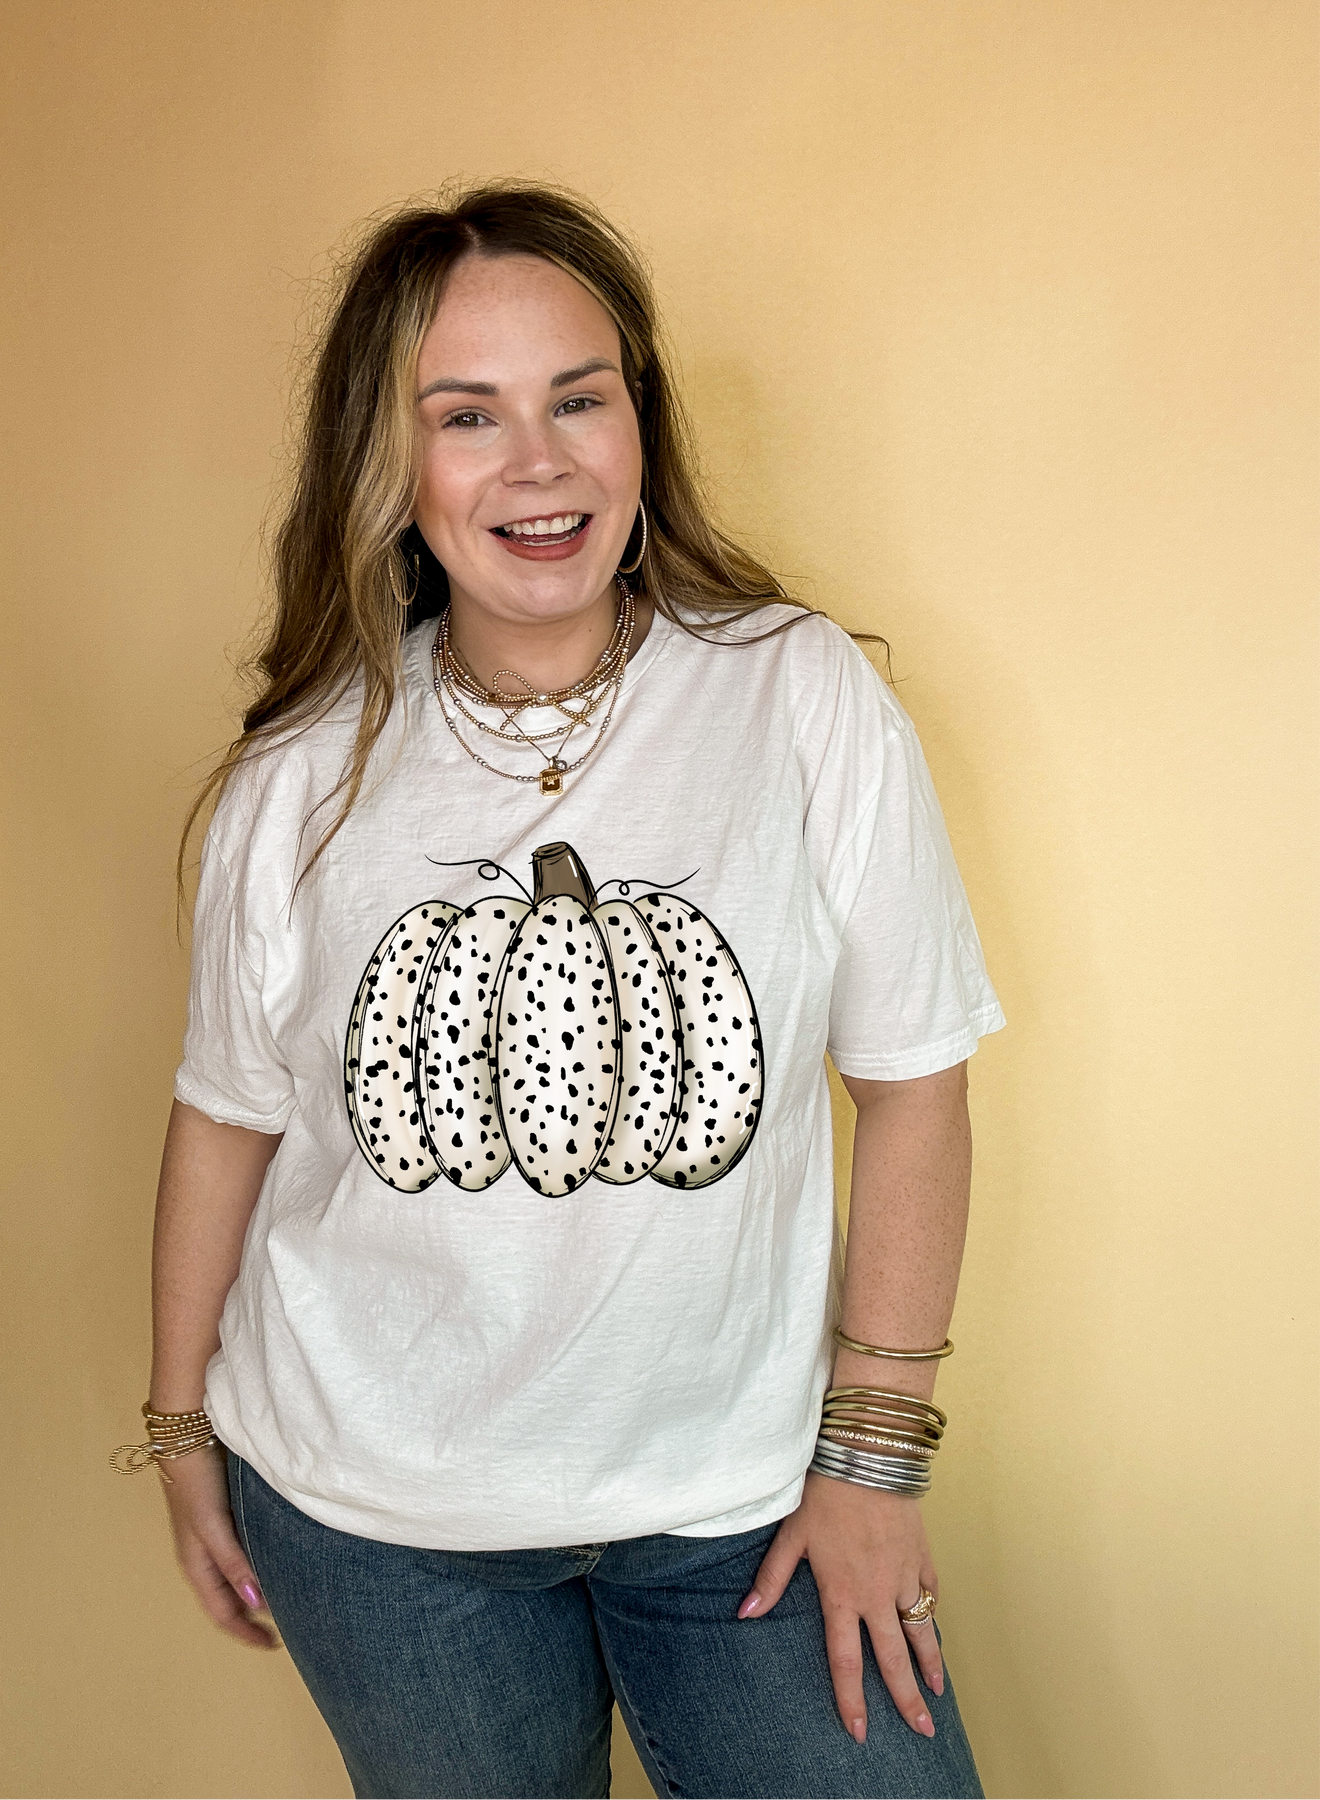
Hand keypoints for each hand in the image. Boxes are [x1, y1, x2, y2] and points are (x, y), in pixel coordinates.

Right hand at [157, 1444, 277, 1648]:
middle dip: (251, 1619)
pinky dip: (255, 1570)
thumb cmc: (196, 1484)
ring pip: (234, 1581)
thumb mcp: (213, 1526)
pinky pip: (239, 1558)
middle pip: (227, 1601)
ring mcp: (212, 1540)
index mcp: (196, 1565)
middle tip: (285, 1628)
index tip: (273, 1644)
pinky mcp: (223, 1521)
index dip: (245, 1632)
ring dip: (253, 1595)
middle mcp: (203, 1558)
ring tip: (284, 1601)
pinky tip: (274, 1564)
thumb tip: (255, 1602)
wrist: (188, 1440)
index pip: (221, 1613)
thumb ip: (233, 1563)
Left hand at [737, 1472, 941, 1742]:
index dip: (852, 1699)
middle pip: (895, 1658)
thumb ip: (772, 1579)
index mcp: (843, 1595)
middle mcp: (878, 1594)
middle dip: (907, 1699)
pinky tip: (934, 1627)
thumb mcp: (791, 1535)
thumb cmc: (825, 1494)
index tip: (859, 1732)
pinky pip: (931, 1593)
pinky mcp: (922, 1556)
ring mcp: (905, 1576)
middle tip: (923, 1731)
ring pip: (921, 1630)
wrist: (868, 1457)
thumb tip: (746, 1613)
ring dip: (930, 1664)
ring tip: (937, 1692)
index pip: (847, 1660)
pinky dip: (933, 1613)